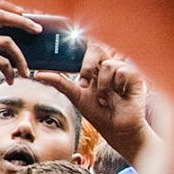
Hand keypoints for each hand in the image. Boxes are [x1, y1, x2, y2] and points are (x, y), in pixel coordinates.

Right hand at [0, 2, 33, 114]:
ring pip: (7, 41)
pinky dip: (11, 72)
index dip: (6, 5)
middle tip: (38, 30)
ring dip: (21, 58)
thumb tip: (26, 36)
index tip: (23, 13)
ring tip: (25, 71)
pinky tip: (10, 80)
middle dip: (23, 22)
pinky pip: (3, 61)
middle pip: (1, 15)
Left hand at [38, 40, 153, 162]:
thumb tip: (38, 74)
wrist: (116, 129)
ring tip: (104, 99)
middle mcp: (109, 64)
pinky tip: (120, 95)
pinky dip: (117, 86)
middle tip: (84, 84)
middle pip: (96, 48)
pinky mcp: (135, 75)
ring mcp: (122, 68)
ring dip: (102, 86)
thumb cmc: (98, 112)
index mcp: (95, 66)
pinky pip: (122, 70)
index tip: (72, 53)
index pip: (87, 48)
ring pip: (107, 64)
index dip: (80, 45)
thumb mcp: (75, 96)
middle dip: (87, 66)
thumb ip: (59, 82)